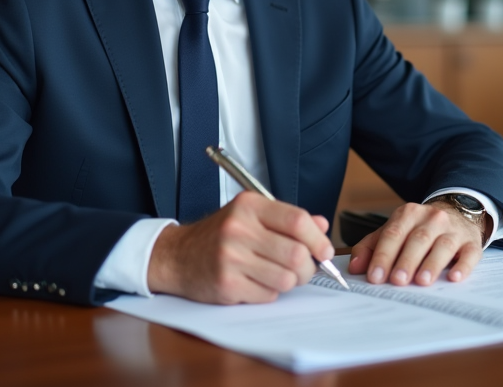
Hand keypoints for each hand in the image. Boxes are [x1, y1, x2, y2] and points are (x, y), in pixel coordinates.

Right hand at [146, 191, 333, 303]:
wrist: (177, 256)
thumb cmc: (219, 235)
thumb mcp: (250, 216)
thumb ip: (286, 219)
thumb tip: (322, 226)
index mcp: (249, 206)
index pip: (297, 221)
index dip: (318, 239)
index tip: (325, 251)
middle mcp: (239, 229)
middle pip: (296, 254)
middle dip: (307, 267)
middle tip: (303, 269)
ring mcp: (231, 258)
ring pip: (286, 278)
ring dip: (289, 282)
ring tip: (276, 275)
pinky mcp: (227, 284)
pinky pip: (268, 295)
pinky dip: (268, 293)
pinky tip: (254, 282)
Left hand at [347, 201, 490, 286]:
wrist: (456, 213)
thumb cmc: (419, 228)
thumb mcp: (394, 230)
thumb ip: (372, 247)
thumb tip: (355, 268)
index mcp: (408, 214)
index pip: (393, 234)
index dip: (383, 256)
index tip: (375, 276)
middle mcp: (431, 218)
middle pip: (417, 240)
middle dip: (406, 261)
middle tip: (397, 280)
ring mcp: (453, 229)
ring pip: (442, 246)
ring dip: (432, 264)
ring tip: (422, 281)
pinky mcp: (471, 242)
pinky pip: (469, 253)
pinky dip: (463, 266)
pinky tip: (455, 277)